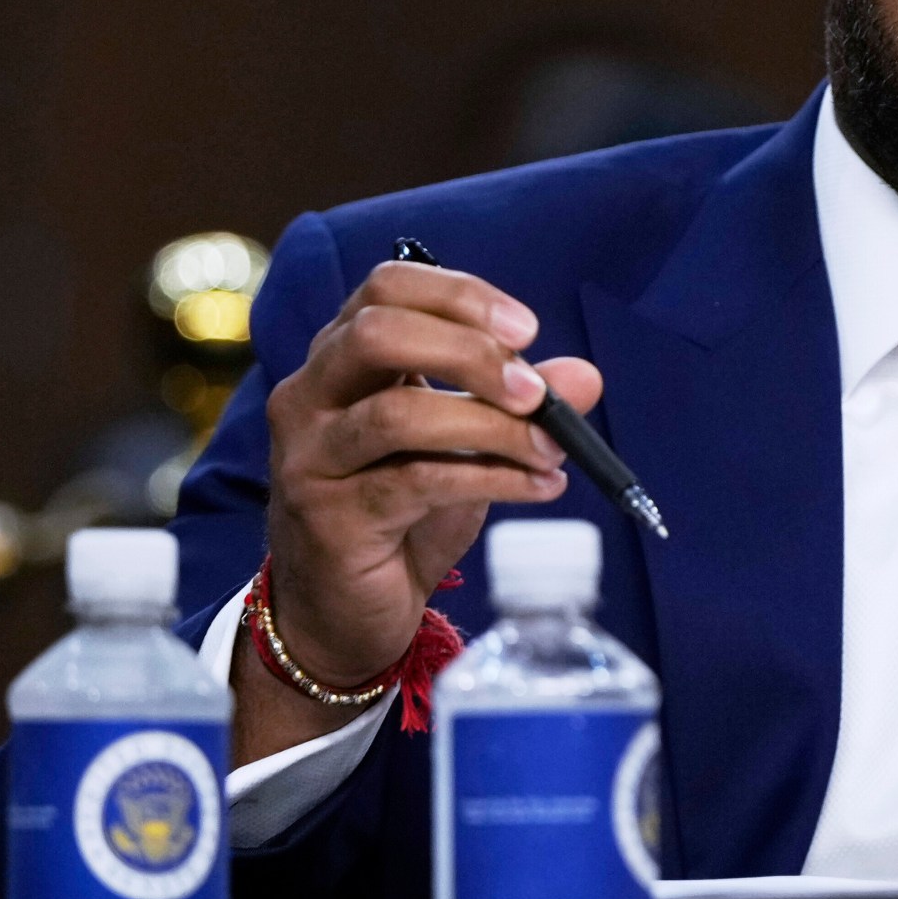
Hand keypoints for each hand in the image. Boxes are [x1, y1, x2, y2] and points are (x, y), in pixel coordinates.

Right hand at [244, 261, 599, 746]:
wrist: (344, 610)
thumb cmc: (403, 511)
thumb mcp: (471, 444)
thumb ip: (522, 402)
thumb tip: (586, 376)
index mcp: (342, 357)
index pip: (388, 288)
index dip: (460, 297)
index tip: (528, 330)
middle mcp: (311, 396)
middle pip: (379, 334)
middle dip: (470, 352)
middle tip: (536, 391)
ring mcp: (311, 456)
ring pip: (399, 413)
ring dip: (492, 426)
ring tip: (551, 449)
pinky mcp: (329, 516)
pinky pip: (417, 482)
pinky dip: (492, 479)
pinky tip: (539, 487)